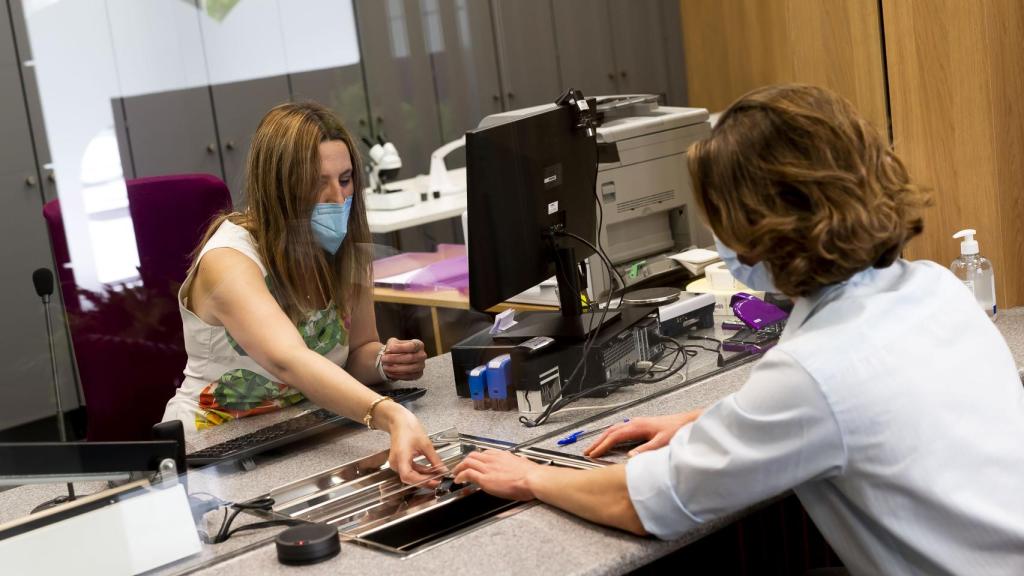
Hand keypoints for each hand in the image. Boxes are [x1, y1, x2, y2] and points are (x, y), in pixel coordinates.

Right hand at [376, 401, 446, 484]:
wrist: (399, 420)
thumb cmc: (409, 428)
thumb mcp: (426, 444)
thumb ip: (435, 459)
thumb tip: (443, 470)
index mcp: (400, 457)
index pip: (408, 476)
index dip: (422, 481)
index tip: (434, 481)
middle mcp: (396, 462)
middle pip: (410, 478)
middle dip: (425, 481)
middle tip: (438, 481)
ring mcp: (396, 463)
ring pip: (410, 475)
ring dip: (423, 477)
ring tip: (437, 476)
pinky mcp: (399, 461)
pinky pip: (410, 470)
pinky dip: (420, 471)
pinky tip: (430, 471)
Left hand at [381, 337, 426, 380]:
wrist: (398, 358)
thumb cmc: (396, 349)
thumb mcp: (394, 343)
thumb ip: (392, 345)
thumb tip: (389, 351)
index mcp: (418, 344)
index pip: (412, 346)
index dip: (400, 348)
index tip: (388, 349)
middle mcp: (422, 355)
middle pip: (410, 358)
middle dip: (395, 359)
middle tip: (383, 359)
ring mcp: (421, 365)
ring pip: (409, 369)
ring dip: (395, 368)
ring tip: (385, 367)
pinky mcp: (418, 374)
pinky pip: (408, 376)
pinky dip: (398, 375)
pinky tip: (389, 373)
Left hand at [452, 450, 540, 500]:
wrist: (532, 479)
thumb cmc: (531, 474)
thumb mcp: (524, 463)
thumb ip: (520, 462)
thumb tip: (522, 462)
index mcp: (502, 455)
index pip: (485, 453)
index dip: (478, 457)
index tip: (476, 462)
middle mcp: (493, 459)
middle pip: (473, 455)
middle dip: (465, 460)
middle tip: (461, 466)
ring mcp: (487, 468)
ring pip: (468, 462)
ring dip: (459, 467)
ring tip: (456, 473)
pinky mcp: (484, 479)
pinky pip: (468, 474)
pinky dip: (460, 476)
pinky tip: (458, 480)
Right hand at [583, 410, 702, 458]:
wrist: (687, 422)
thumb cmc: (677, 430)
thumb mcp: (662, 442)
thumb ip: (646, 449)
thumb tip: (630, 457)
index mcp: (637, 426)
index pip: (614, 436)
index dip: (602, 445)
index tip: (593, 454)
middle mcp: (635, 422)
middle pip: (610, 431)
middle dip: (597, 442)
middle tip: (587, 451)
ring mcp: (637, 423)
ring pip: (614, 429)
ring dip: (603, 438)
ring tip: (594, 447)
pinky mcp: (640, 425)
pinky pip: (620, 430)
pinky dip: (611, 436)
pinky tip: (610, 441)